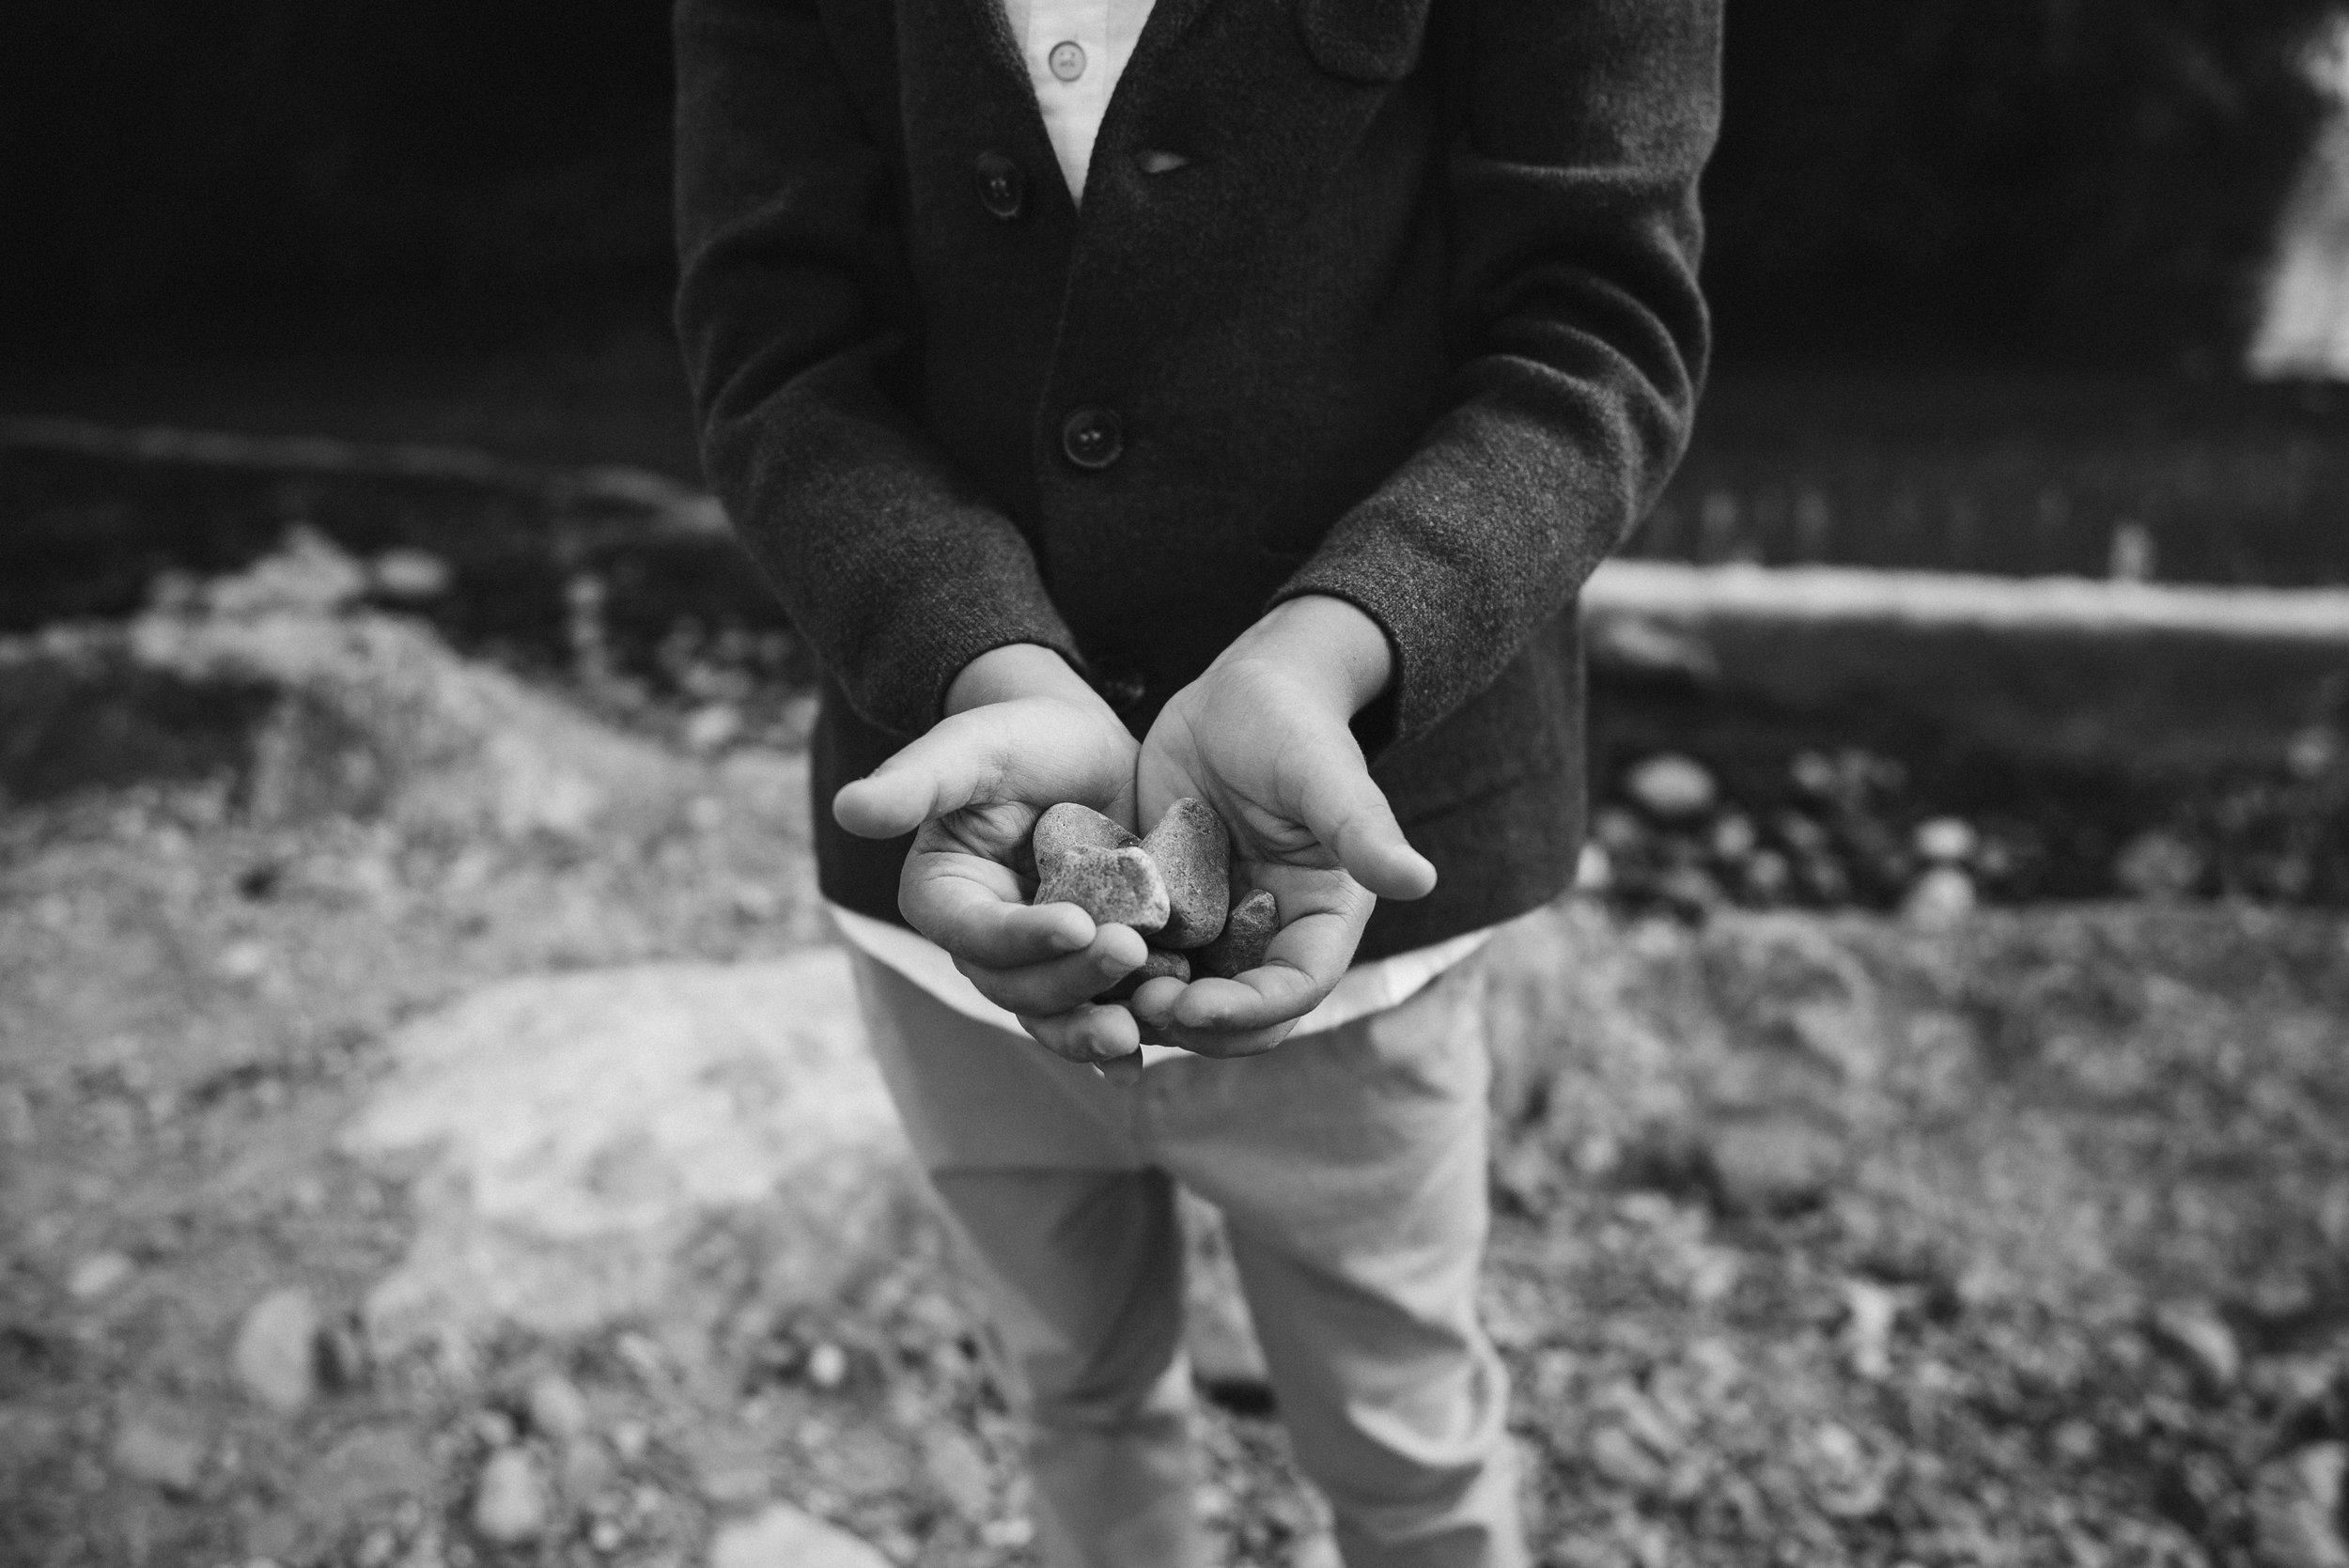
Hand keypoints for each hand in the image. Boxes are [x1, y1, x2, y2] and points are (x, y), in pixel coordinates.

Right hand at [832, 644, 1149, 1063]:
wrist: (1085, 748)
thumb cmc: (1019, 736)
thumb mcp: (972, 747)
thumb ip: (916, 780)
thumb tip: (848, 808)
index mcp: (943, 896)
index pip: (976, 932)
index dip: (1021, 937)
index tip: (1077, 923)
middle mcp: (984, 941)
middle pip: (1017, 986)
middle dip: (1071, 980)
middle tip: (1130, 953)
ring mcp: (1037, 961)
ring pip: (1053, 1013)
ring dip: (1089, 1031)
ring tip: (1137, 1031)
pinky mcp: (1086, 966)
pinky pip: (1095, 1012)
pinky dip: (1117, 1039)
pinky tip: (1148, 1056)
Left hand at [1127, 596, 1435, 1056]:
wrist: (1233, 693)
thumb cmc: (1292, 724)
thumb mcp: (1325, 775)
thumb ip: (1363, 830)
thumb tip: (1420, 879)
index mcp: (1320, 918)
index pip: (1293, 990)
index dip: (1246, 1012)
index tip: (1192, 1010)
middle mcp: (1270, 935)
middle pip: (1238, 1017)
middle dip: (1191, 1026)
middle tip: (1133, 1010)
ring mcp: (1214, 927)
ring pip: (1182, 999)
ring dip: (1142, 1009)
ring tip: (1093, 993)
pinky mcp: (1165, 911)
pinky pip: (1137, 957)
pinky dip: (1108, 971)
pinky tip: (1067, 967)